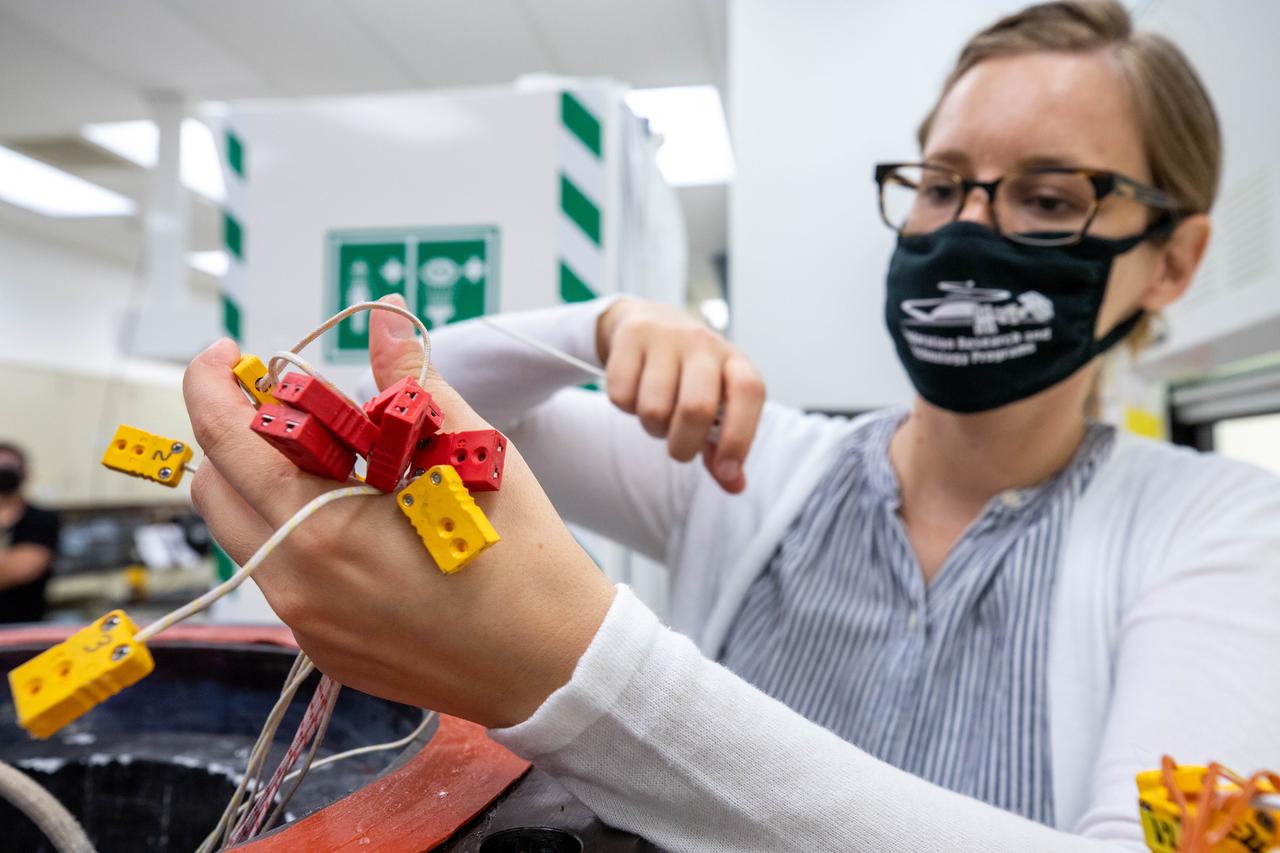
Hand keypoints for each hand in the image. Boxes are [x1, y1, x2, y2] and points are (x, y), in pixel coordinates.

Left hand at [183, 324, 614, 728]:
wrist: (555, 664)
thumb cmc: (523, 560)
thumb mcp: (471, 453)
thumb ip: (411, 382)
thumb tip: (384, 320)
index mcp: (324, 531)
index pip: (226, 441)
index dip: (212, 384)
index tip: (230, 354)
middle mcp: (297, 586)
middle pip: (214, 490)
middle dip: (233, 434)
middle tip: (286, 404)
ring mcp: (307, 626)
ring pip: (246, 536)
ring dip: (265, 484)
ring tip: (333, 460)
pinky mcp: (326, 650)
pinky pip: (284, 577)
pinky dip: (299, 533)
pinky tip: (360, 520)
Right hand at [596, 299, 764, 492]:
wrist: (650, 320)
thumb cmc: (690, 375)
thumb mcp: (716, 403)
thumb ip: (723, 446)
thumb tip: (735, 484)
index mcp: (735, 362)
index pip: (748, 392)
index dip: (739, 437)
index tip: (725, 470)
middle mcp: (704, 344)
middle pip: (696, 408)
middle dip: (683, 445)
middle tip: (679, 448)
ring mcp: (666, 337)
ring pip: (653, 408)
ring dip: (652, 428)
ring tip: (657, 414)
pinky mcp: (631, 337)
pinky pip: (621, 396)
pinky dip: (626, 408)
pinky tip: (636, 394)